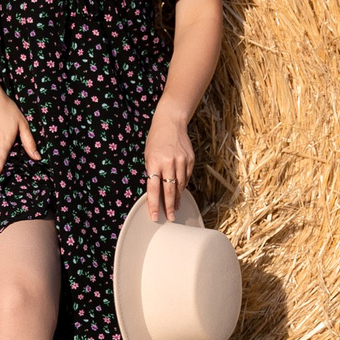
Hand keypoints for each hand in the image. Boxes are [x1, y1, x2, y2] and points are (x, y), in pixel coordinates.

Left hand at [144, 104, 194, 220]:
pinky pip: (186, 177)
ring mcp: (182, 161)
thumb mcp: (148, 155)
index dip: (154, 204)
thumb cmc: (156, 139)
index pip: (154, 188)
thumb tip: (156, 191)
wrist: (171, 122)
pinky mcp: (190, 160)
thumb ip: (152, 172)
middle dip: (169, 207)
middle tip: (170, 218)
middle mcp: (169, 163)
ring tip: (175, 207)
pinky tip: (180, 191)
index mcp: (154, 162)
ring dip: (177, 198)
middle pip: (169, 191)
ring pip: (180, 185)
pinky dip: (182, 185)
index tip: (155, 216)